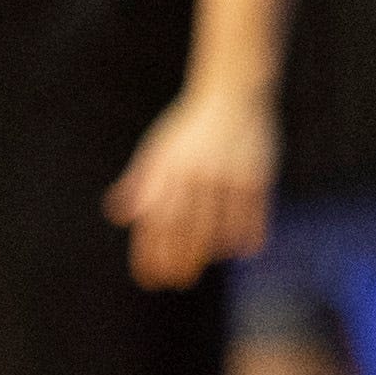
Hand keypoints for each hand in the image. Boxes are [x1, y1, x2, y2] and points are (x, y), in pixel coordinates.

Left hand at [107, 83, 276, 289]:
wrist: (232, 92)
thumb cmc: (190, 126)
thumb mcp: (159, 149)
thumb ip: (140, 183)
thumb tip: (118, 215)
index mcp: (169, 167)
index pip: (156, 222)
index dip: (151, 254)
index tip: (150, 279)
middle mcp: (196, 173)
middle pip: (186, 230)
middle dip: (180, 261)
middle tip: (178, 282)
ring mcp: (228, 175)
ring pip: (220, 228)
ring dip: (211, 251)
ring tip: (204, 262)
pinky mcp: (257, 175)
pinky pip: (251, 218)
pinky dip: (245, 237)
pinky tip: (239, 248)